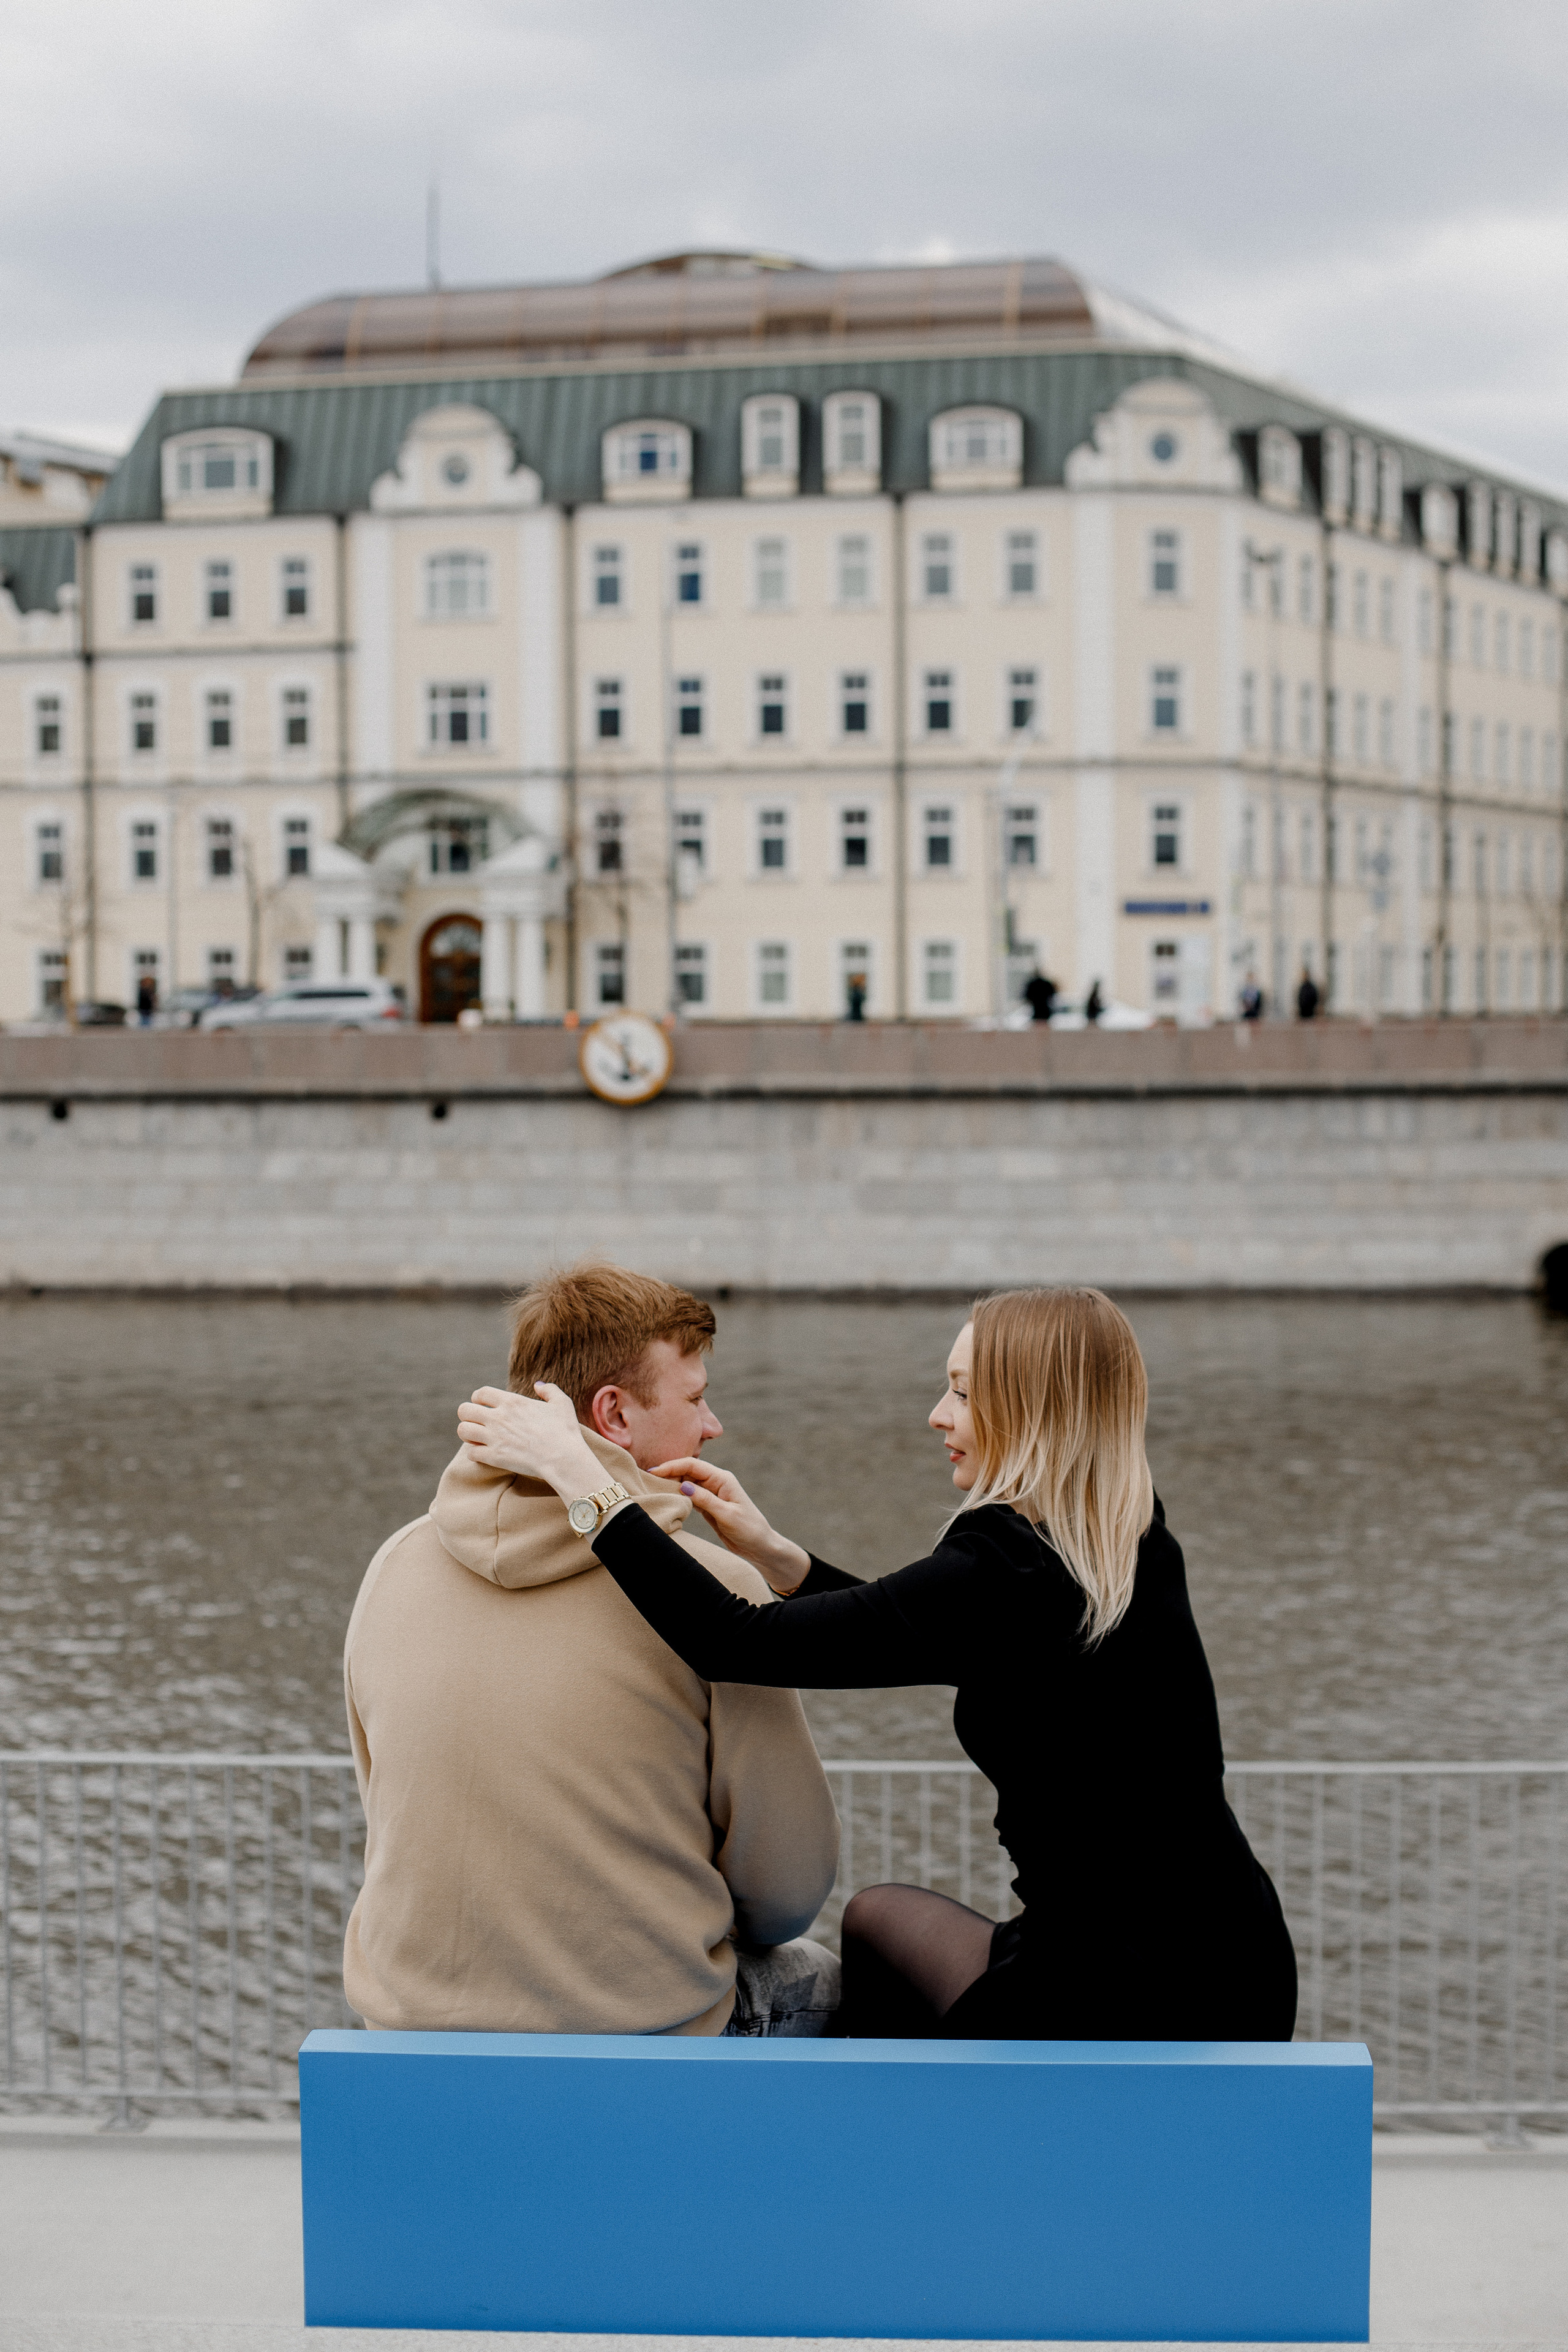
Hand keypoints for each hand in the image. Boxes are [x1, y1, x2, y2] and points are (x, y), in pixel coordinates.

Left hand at [457, 1384, 601, 1499]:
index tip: (482, 1405)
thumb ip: (549, 1390)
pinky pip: (470, 1452)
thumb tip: (538, 1385)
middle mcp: (498, 1417)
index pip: (480, 1393)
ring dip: (468, 1434)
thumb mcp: (562, 1403)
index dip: (478, 1398)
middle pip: (464, 1410)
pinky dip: (474, 1453)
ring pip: (463, 1430)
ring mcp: (494, 1437)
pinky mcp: (494, 1457)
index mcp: (512, 1401)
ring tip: (477, 1438)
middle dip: (467, 1415)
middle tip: (477, 1422)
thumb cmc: (565, 1431)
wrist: (563, 1458)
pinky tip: (483, 1453)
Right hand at [650, 1456, 809, 1594]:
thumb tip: (682, 1485)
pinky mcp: (708, 1505)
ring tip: (651, 1488)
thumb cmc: (749, 1529)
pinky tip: (665, 1498)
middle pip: (687, 1472)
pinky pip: (689, 1495)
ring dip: (670, 1484)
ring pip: (686, 1483)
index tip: (653, 1471)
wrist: (760, 1546)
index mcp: (722, 1479)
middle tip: (646, 1479)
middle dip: (667, 1473)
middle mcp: (716, 1482)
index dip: (672, 1466)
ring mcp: (711, 1493)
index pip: (692, 1466)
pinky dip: (677, 1496)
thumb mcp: (727, 1515)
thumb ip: (705, 1500)